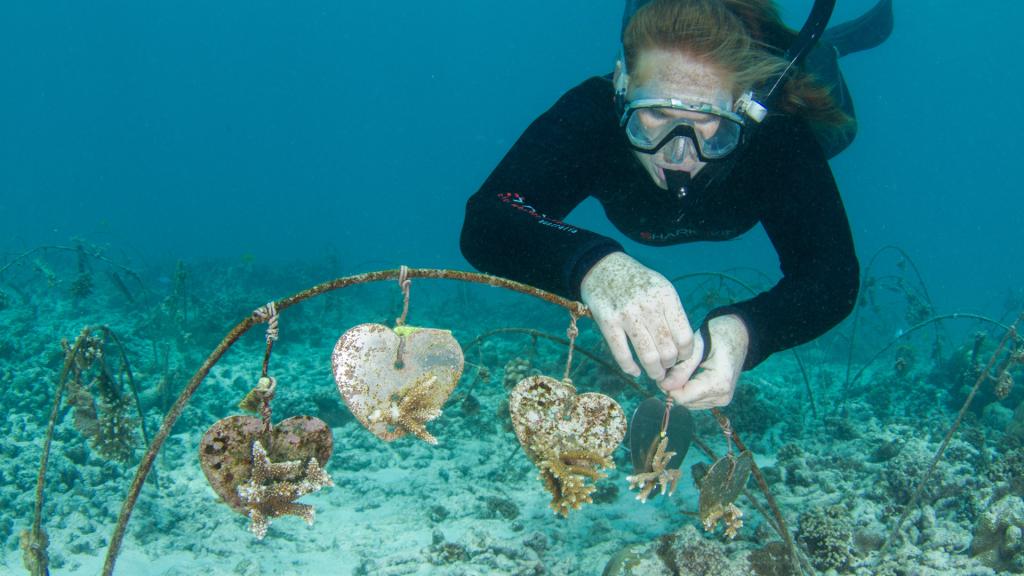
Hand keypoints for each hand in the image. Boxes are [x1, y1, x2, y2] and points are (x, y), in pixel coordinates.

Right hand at [580, 252, 692, 380]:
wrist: (602, 267)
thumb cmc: (637, 281)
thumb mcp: (661, 288)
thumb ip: (673, 313)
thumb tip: (684, 345)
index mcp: (666, 296)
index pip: (685, 337)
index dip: (686, 354)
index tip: (681, 357)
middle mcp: (648, 306)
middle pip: (668, 350)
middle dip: (670, 365)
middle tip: (666, 366)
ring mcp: (627, 315)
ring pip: (648, 356)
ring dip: (654, 371)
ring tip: (655, 374)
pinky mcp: (607, 322)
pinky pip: (622, 355)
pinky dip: (630, 369)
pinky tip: (635, 371)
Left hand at [659, 314, 748, 408]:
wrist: (739, 336)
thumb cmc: (718, 335)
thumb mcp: (698, 345)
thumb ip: (682, 367)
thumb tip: (664, 386)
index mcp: (719, 383)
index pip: (682, 397)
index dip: (667, 386)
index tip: (664, 369)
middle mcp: (722, 397)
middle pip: (684, 400)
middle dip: (673, 386)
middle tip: (673, 365)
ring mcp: (721, 400)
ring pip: (687, 402)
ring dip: (680, 388)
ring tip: (683, 367)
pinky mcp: (718, 400)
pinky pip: (694, 400)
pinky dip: (687, 389)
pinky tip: (690, 373)